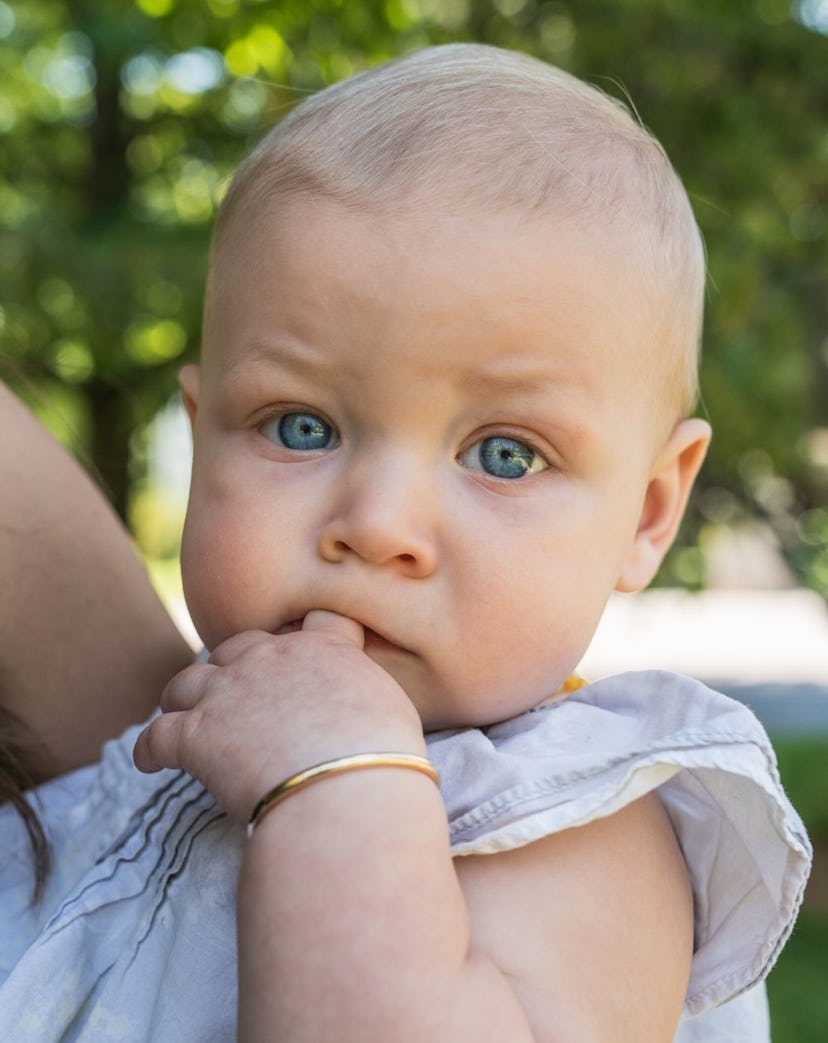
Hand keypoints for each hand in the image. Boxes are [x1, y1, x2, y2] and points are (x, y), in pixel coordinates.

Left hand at [132, 611, 425, 822]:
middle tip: (234, 692)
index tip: (298, 651)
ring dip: (182, 696)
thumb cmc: (382, 758)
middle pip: (238, 646)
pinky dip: (149, 749)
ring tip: (179, 712)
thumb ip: (367, 697)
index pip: (315, 622)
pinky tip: (149, 761)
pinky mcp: (195, 733)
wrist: (346, 786)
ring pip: (188, 681)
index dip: (304, 635)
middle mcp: (271, 657)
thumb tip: (364, 715)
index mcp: (324, 648)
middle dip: (233, 666)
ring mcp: (228, 692)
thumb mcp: (391, 711)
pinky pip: (157, 736)